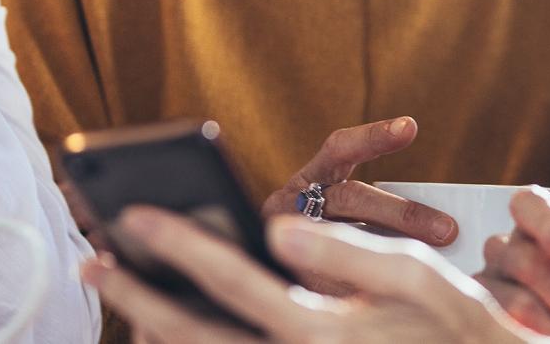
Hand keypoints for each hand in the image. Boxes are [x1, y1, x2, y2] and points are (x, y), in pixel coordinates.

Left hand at [84, 206, 543, 343]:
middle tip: (93, 262)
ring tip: (121, 297)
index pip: (231, 280)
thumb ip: (343, 252)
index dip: (181, 244)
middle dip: (137, 295)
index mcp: (316, 330)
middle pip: (192, 332)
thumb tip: (277, 231)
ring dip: (155, 327)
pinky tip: (172, 333)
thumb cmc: (455, 326)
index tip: (138, 216)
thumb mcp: (414, 276)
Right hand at [261, 116, 457, 292]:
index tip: (410, 127)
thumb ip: (384, 211)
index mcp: (312, 177)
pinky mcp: (287, 274)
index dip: (373, 137)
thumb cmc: (333, 234)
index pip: (340, 148)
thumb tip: (446, 226)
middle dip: (403, 214)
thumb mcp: (350, 210)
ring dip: (388, 253)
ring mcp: (284, 239)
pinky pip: (332, 281)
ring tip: (429, 264)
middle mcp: (290, 203)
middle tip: (447, 229)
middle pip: (350, 198)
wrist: (276, 272)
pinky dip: (366, 287)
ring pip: (342, 242)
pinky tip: (394, 293)